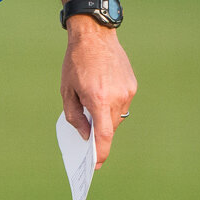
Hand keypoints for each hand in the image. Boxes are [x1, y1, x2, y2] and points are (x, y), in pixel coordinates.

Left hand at [61, 19, 135, 168]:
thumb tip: (86, 135)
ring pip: (117, 116)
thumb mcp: (66, 90)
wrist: (95, 35)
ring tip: (94, 104)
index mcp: (98, 99)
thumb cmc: (76, 62)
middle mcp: (116, 97)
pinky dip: (112, 104)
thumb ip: (75, 116)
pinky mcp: (132, 85)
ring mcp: (127, 91)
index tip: (96, 164)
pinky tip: (103, 91)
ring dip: (106, 116)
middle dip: (100, 131)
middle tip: (89, 132)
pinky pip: (122, 103)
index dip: (100, 153)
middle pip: (110, 127)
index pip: (104, 136)